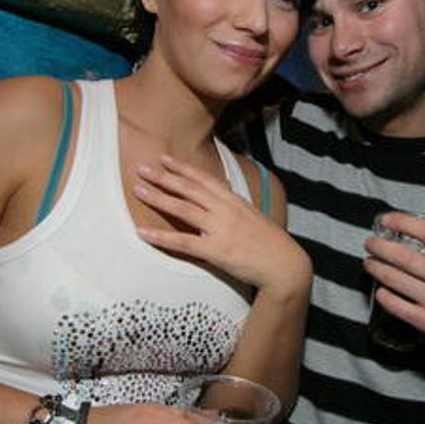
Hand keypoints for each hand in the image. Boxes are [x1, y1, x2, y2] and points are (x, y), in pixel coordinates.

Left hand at [133, 154, 310, 297]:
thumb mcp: (253, 217)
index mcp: (234, 201)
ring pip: (183, 208)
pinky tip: (143, 232)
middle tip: (142, 167)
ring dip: (158, 197)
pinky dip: (161, 236)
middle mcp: (225, 210)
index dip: (183, 167)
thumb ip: (234, 207)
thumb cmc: (271, 243)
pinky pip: (182, 242)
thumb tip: (220, 200)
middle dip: (164, 176)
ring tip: (139, 189)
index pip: (204, 179)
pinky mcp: (216, 250)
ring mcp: (220, 229)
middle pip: (189, 189)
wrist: (285, 264)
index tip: (165, 158)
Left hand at [364, 212, 424, 379]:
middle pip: (405, 256)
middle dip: (380, 247)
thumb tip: (412, 230)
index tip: (387, 220)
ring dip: (377, 268)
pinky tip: (380, 289)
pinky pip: (397, 305)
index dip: (403, 222)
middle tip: (370, 243)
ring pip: (396, 280)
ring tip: (369, 263)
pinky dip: (384, 295)